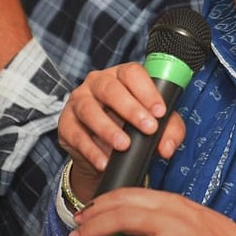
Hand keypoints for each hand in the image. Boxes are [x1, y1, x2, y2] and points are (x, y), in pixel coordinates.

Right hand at [59, 63, 186, 199]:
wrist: (105, 152)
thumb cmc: (133, 127)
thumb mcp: (156, 126)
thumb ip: (169, 131)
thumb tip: (167, 147)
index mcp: (122, 76)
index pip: (132, 74)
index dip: (147, 91)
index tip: (160, 112)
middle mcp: (97, 83)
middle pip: (110, 88)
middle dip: (130, 109)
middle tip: (148, 128)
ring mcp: (79, 101)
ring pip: (89, 109)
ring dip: (108, 128)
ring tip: (124, 146)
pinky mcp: (65, 123)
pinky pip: (75, 135)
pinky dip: (90, 150)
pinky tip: (104, 161)